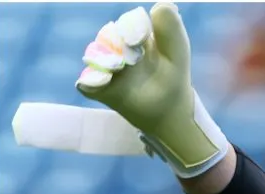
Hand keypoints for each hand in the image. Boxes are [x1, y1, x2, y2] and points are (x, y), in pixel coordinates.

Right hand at [76, 2, 227, 177]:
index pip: (127, 25)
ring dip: (105, 62)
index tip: (141, 39)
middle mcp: (114, 47)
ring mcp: (103, 67)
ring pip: (95, 58)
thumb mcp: (177, 53)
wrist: (169, 110)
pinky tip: (104, 83)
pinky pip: (87, 84)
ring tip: (120, 68)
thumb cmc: (174, 77)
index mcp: (133, 34)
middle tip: (132, 58)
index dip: (133, 29)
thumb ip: (171, 30)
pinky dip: (92, 83)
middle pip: (107, 38)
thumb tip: (165, 3)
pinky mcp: (97, 87)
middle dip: (118, 46)